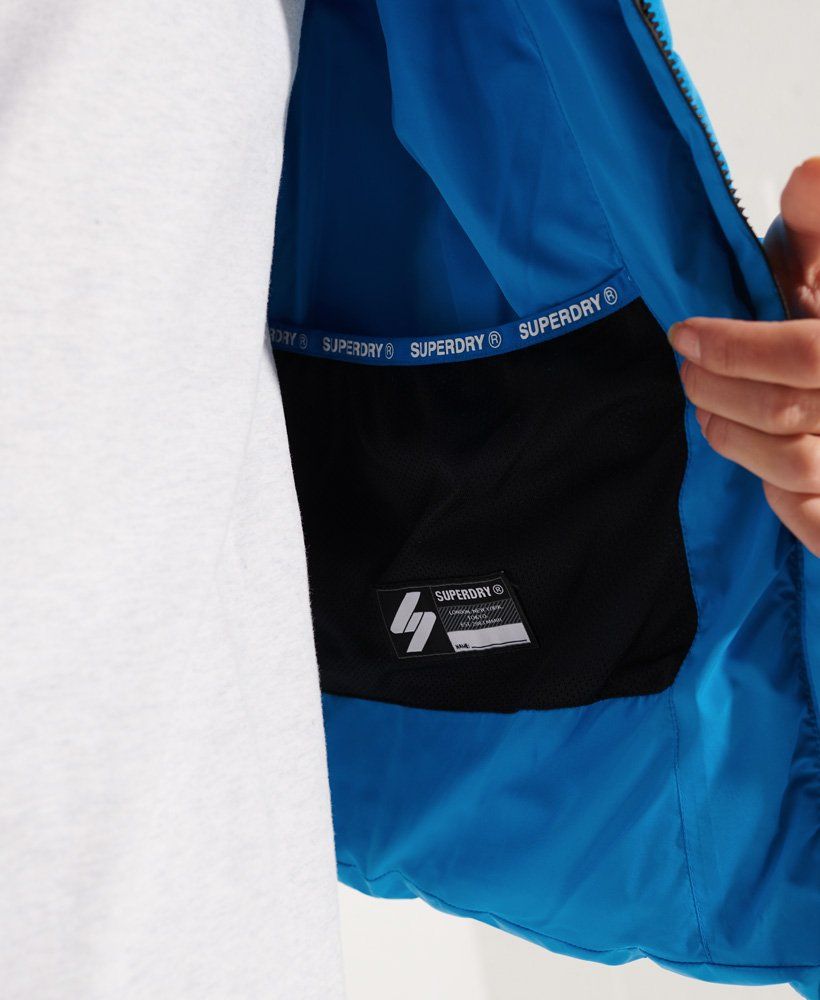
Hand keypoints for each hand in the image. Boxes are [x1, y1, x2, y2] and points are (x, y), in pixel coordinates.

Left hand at [669, 157, 819, 555]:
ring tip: (705, 413)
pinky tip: (763, 478)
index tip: (683, 334)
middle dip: (721, 391)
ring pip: (795, 468)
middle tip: (687, 371)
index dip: (738, 348)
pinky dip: (786, 506)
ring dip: (733, 440)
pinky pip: (819, 527)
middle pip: (791, 412)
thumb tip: (806, 173)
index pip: (808, 356)